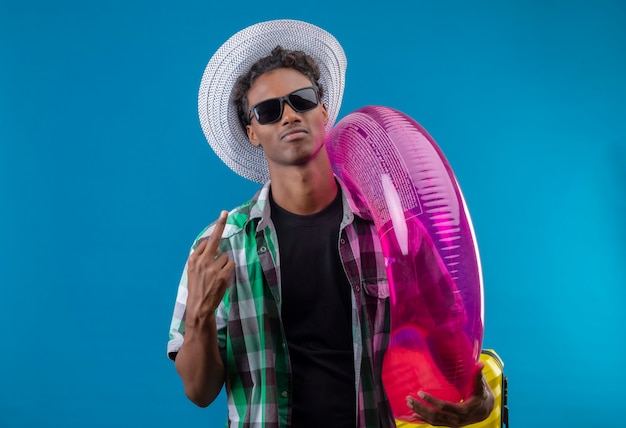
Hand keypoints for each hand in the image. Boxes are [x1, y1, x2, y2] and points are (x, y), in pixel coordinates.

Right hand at [185, 210, 234, 328]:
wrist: (199, 306)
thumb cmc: (198, 288)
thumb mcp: (193, 271)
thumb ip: (201, 257)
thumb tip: (214, 244)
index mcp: (193, 259)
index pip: (206, 241)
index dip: (215, 234)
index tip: (222, 216)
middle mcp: (202, 261)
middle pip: (214, 239)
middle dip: (220, 225)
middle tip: (225, 212)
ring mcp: (212, 268)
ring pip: (225, 256)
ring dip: (224, 264)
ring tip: (217, 275)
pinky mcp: (222, 275)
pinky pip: (231, 264)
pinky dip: (229, 269)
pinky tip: (222, 278)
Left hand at [405, 363, 494, 426]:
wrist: (485, 410)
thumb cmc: (482, 396)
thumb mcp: (481, 386)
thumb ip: (478, 375)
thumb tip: (480, 363)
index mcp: (464, 410)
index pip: (444, 406)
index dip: (431, 400)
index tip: (420, 392)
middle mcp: (457, 419)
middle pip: (435, 415)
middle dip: (421, 407)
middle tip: (409, 398)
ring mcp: (452, 423)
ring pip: (433, 420)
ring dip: (420, 412)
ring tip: (409, 404)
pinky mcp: (449, 424)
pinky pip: (435, 423)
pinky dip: (424, 419)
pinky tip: (414, 415)